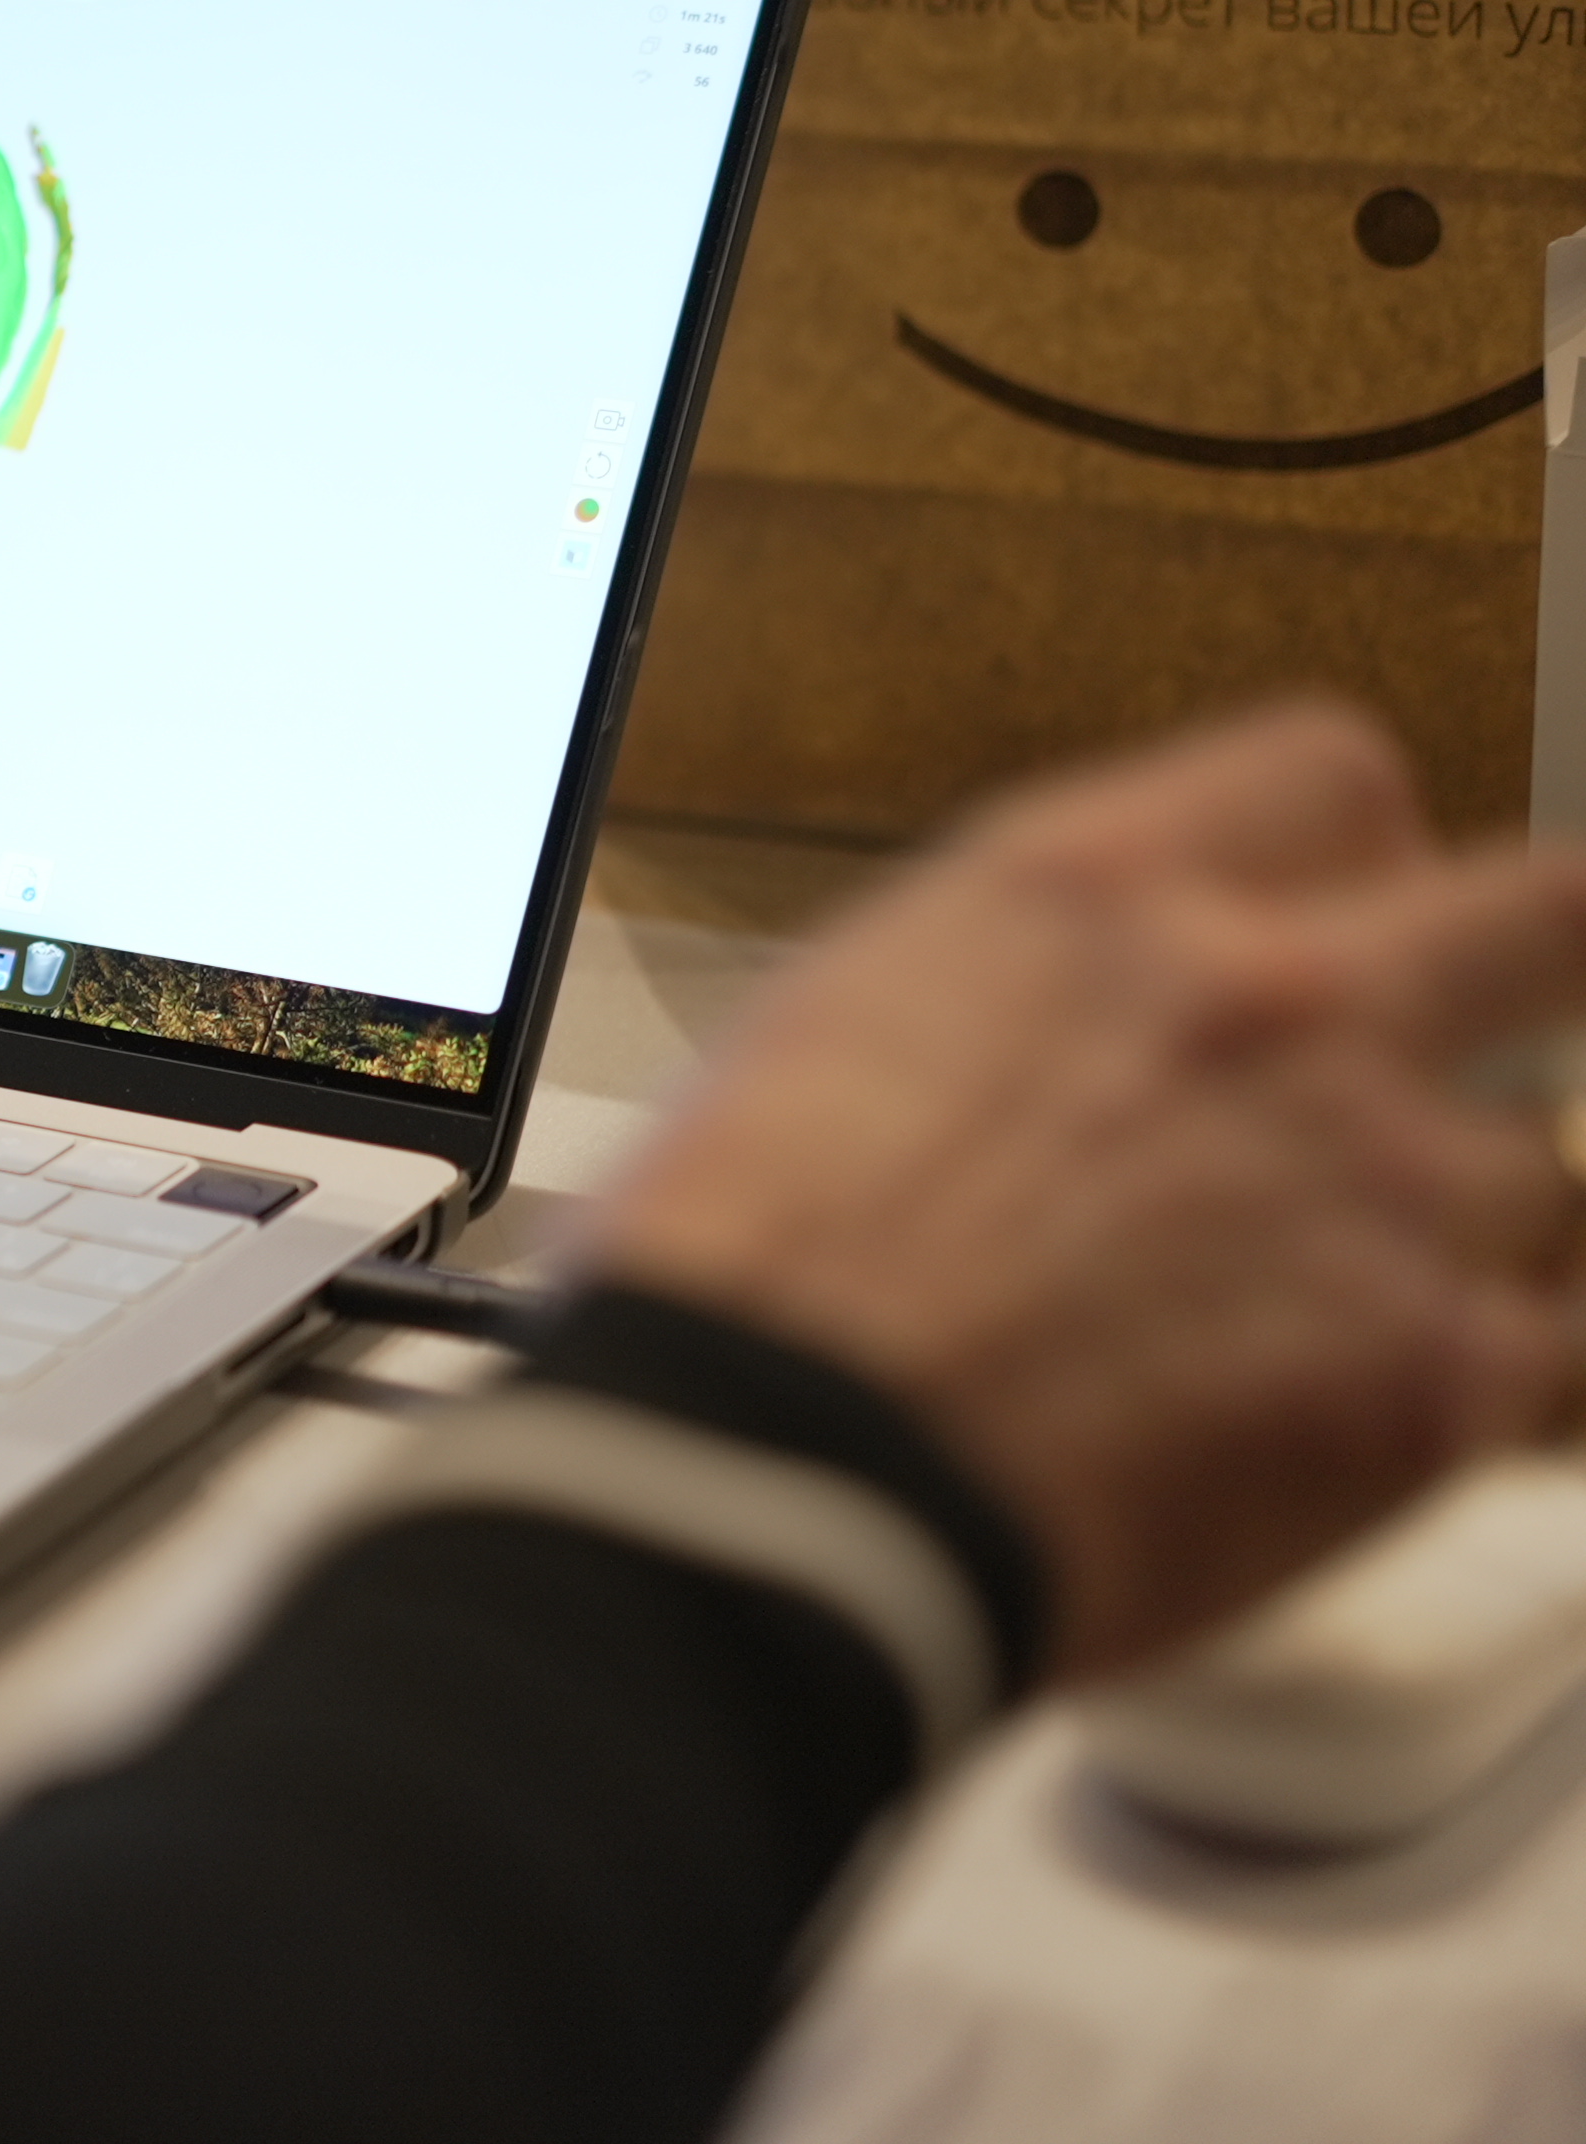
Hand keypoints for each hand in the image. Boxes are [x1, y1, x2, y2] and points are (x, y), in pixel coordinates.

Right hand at [597, 705, 1585, 1681]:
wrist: (767, 1464)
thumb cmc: (740, 1278)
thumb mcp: (834, 1026)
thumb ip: (1010, 997)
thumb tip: (1059, 1038)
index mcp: (1090, 895)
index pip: (1328, 779)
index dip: (1357, 853)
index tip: (1347, 907)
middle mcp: (1263, 1002)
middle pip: (1540, 913)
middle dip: (1522, 973)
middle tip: (1483, 1035)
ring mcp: (1375, 1182)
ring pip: (1546, 1163)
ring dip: (1469, 1225)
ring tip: (1370, 1294)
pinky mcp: (1430, 1375)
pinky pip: (1568, 1353)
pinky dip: (1517, 1383)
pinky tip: (1437, 1403)